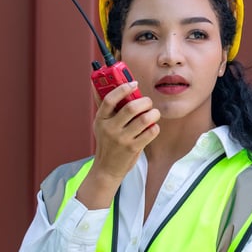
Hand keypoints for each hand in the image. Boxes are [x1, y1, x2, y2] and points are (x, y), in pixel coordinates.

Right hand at [77, 81, 160, 208]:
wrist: (107, 168)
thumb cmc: (107, 142)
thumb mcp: (100, 125)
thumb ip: (104, 106)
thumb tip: (96, 83)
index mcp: (101, 119)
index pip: (109, 99)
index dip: (123, 88)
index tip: (134, 84)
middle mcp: (110, 128)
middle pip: (131, 107)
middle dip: (145, 101)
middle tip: (148, 102)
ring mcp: (122, 139)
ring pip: (144, 119)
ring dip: (153, 113)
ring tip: (154, 113)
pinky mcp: (133, 148)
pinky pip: (150, 132)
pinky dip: (155, 127)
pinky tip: (152, 127)